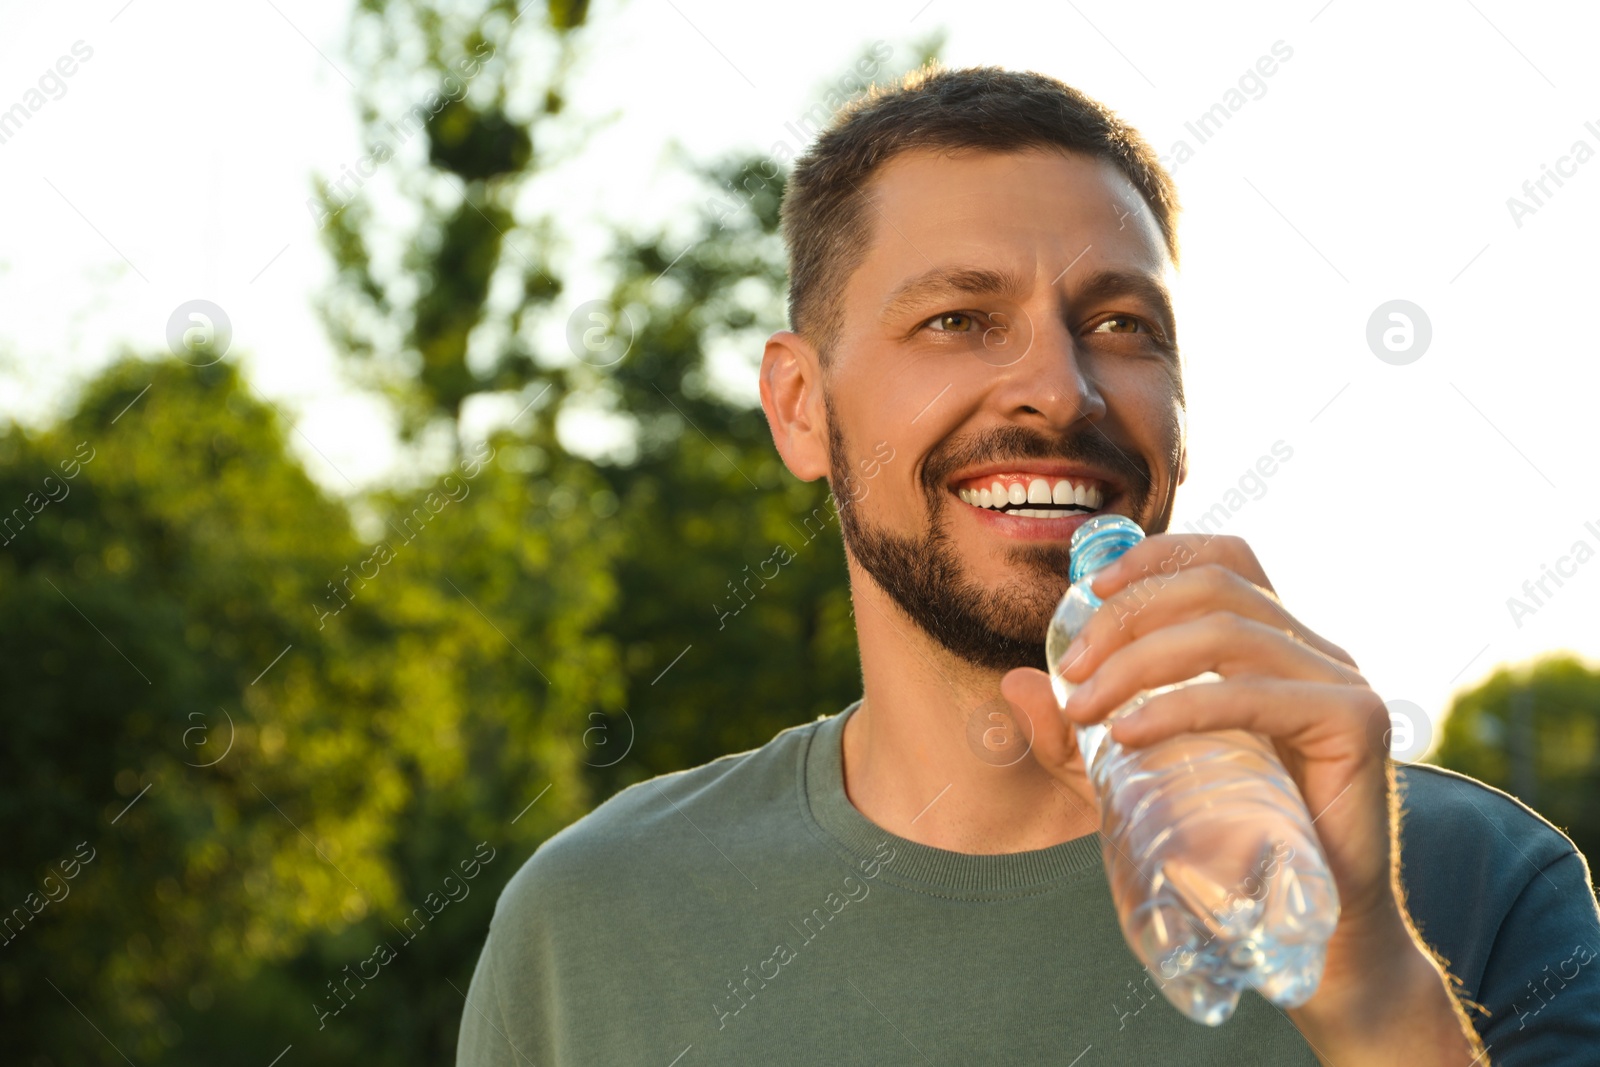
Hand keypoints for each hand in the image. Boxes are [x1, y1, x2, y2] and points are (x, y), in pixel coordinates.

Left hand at [999, 533, 1480, 1061]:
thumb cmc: (1230, 849)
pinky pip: (1256, 694)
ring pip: (1228, 631)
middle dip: (1126, 616)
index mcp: (1273, 645)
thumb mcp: (1131, 781)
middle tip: (1071, 670)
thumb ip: (1075, 737)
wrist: (1318, 933)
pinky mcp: (1355, 724)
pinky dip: (1181, 705)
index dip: (1155, 556)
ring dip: (1139, 660)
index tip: (1087, 590)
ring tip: (1085, 707)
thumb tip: (1014, 682)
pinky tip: (1129, 733)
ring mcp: (1340, 681)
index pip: (1222, 560)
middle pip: (1214, 586)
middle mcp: (1313, 650)